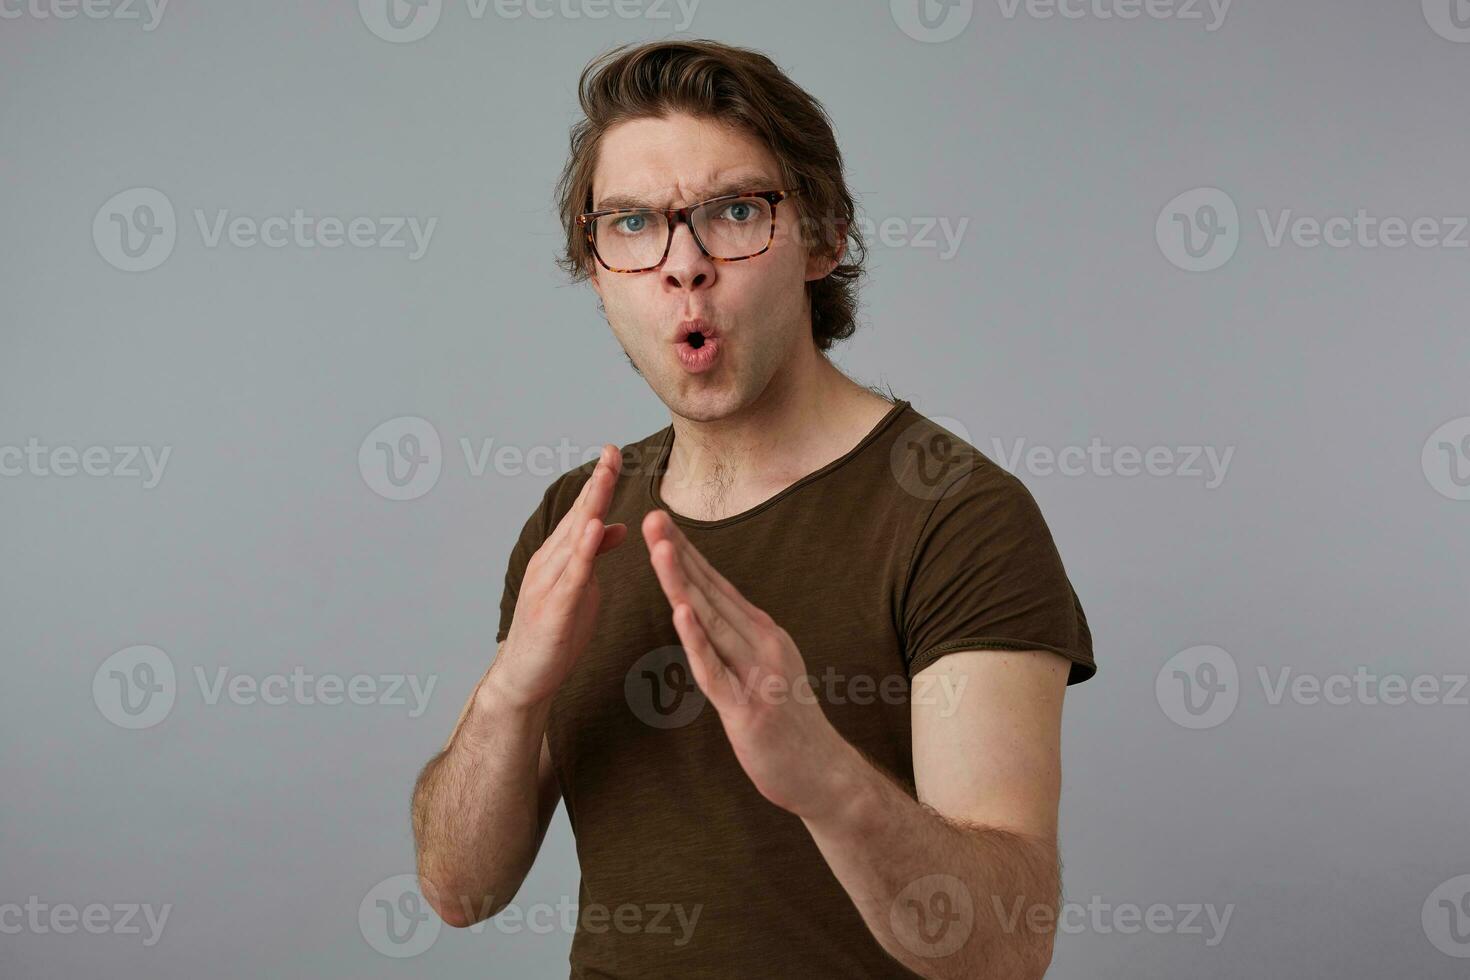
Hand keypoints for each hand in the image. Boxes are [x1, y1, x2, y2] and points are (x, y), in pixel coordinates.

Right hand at [492, 445, 628, 708]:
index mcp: (559, 556)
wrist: (523, 678)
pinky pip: (571, 575)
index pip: (584, 511)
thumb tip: (619, 526)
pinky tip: (594, 529)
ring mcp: (549, 584)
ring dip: (591, 506)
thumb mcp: (582, 587)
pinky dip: (583, 550)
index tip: (615, 451)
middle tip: (612, 451)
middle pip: (578, 515)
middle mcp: (550, 563)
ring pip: (574, 539)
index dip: (600, 481)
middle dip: (597, 483)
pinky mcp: (554, 609)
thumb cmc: (554, 633)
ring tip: (605, 477)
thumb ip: (595, 556)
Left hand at [643, 509, 848, 819]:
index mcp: (763, 633)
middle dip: (680, 554)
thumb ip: (740, 641)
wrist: (825, 775)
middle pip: (712, 593)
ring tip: (660, 550)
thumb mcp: (767, 669)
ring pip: (711, 621)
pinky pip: (716, 670)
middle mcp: (762, 644)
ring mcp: (757, 674)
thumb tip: (711, 614)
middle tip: (653, 517)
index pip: (718, 585)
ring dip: (683, 584)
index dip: (689, 553)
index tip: (663, 522)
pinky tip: (680, 613)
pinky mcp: (748, 708)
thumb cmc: (790, 725)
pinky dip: (697, 640)